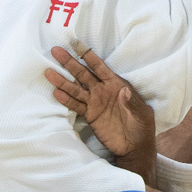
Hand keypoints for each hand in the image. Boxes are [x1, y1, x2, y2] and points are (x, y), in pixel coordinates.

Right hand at [46, 45, 156, 184]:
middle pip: (83, 74)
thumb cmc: (142, 127)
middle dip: (70, 63)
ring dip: (63, 81)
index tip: (75, 43)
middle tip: (56, 51)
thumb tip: (124, 91)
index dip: (87, 55)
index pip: (99, 66)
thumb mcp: (142, 114)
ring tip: (49, 72)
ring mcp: (95, 102)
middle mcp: (102, 90)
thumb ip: (132, 102)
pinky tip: (56, 93)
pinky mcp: (90, 115)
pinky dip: (66, 100)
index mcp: (116, 84)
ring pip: (76, 88)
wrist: (135, 147)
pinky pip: (76, 106)